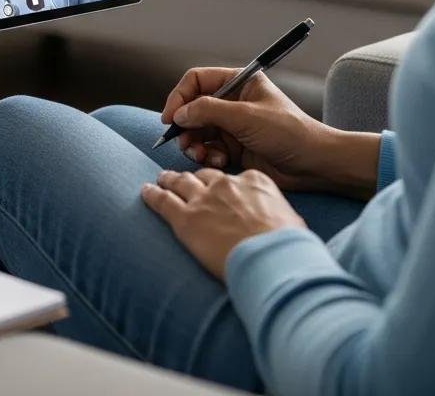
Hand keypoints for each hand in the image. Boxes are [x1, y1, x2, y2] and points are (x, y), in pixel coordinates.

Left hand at [141, 168, 304, 279]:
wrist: (272, 258)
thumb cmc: (288, 246)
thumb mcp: (290, 221)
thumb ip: (277, 215)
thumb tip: (279, 226)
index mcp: (253, 181)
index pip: (232, 178)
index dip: (222, 184)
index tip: (218, 190)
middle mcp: (226, 184)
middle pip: (203, 176)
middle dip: (192, 177)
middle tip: (181, 178)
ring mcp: (203, 199)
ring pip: (180, 182)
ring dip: (168, 180)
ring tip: (160, 179)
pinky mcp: (185, 219)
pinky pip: (163, 201)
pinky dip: (152, 194)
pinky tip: (145, 191)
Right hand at [162, 67, 379, 197]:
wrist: (313, 164)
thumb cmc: (288, 132)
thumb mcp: (246, 117)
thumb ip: (209, 111)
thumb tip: (179, 113)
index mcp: (239, 82)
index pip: (197, 81)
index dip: (180, 97)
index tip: (170, 117)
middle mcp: (233, 102)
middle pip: (193, 108)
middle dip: (186, 126)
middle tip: (185, 142)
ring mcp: (233, 126)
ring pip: (198, 131)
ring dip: (195, 144)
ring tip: (201, 155)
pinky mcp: (235, 148)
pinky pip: (208, 149)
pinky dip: (208, 156)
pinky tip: (220, 162)